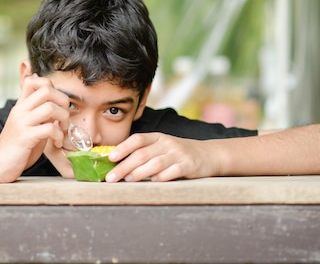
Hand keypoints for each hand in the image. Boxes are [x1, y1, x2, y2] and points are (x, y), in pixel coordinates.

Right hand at [0, 74, 69, 181]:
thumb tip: (57, 104)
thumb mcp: (28, 125)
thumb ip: (40, 114)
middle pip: (47, 89)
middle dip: (63, 101)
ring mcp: (22, 123)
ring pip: (50, 107)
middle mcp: (20, 110)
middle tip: (65, 117)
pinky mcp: (25, 138)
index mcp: (21, 105)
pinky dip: (58, 135)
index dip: (51, 87)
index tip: (57, 103)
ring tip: (62, 130)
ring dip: (63, 118)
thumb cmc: (16, 147)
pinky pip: (49, 128)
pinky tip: (56, 143)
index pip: (33, 80)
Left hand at [105, 133, 220, 181]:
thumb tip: (118, 165)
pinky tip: (153, 182)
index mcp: (158, 137)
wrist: (209, 155)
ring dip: (139, 172)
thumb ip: (145, 153)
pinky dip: (161, 177)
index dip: (123, 148)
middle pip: (142, 154)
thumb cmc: (178, 154)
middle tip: (111, 177)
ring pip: (155, 163)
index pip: (137, 139)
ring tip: (128, 180)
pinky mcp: (189, 165)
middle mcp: (167, 143)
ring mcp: (178, 153)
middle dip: (124, 166)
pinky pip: (173, 171)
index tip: (110, 158)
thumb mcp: (162, 148)